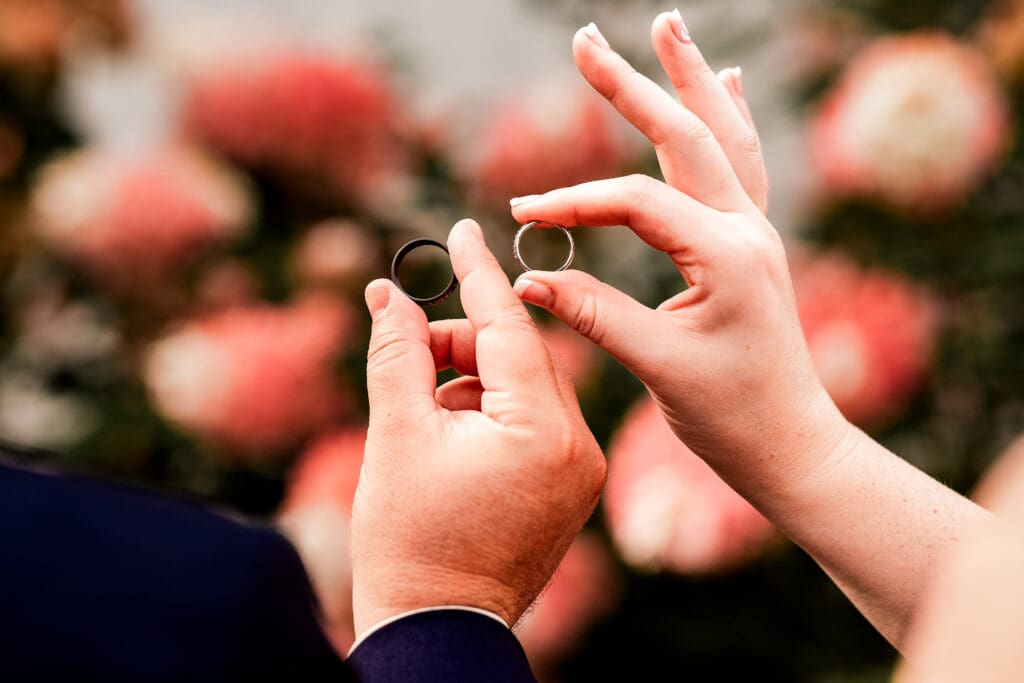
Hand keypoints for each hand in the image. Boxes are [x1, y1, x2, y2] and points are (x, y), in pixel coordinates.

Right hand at [350, 219, 605, 638]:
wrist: (439, 628)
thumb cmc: (409, 539)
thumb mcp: (396, 433)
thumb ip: (397, 352)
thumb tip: (390, 291)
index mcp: (544, 431)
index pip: (510, 327)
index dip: (478, 274)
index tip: (464, 227)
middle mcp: (581, 446)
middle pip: (519, 357)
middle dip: (461, 342)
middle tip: (408, 347)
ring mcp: (583, 470)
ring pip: (527, 388)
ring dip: (473, 378)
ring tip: (423, 407)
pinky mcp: (574, 486)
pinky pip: (536, 421)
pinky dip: (492, 410)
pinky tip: (451, 430)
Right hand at [510, 14, 846, 494]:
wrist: (791, 445)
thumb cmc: (731, 415)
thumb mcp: (657, 365)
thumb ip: (593, 314)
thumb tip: (524, 281)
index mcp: (727, 254)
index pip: (634, 201)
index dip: (571, 204)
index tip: (520, 217)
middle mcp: (748, 229)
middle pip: (684, 136)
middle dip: (632, 86)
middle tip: (585, 39)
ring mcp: (756, 232)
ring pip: (721, 136)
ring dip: (691, 80)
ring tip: (668, 26)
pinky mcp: (752, 245)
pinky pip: (742, 163)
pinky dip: (728, 118)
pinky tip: (727, 83)